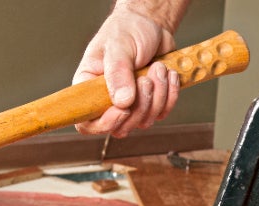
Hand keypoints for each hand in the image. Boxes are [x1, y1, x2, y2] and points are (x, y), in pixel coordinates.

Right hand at [74, 8, 179, 136]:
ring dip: (157, 96)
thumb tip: (122, 103)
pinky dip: (170, 95)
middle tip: (145, 77)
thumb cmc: (127, 31)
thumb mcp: (118, 47)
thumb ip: (118, 73)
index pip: (87, 122)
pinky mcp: (151, 104)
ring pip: (144, 121)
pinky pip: (162, 113)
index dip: (105, 123)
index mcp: (89, 88)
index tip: (123, 108)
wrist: (151, 25)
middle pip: (121, 127)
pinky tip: (169, 74)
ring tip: (158, 67)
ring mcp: (130, 105)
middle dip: (140, 104)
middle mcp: (107, 101)